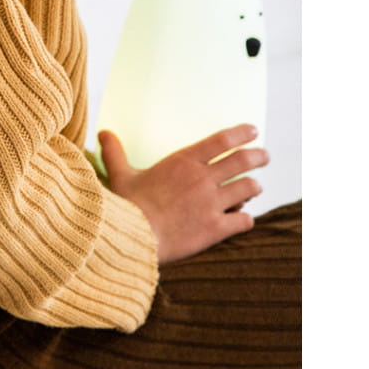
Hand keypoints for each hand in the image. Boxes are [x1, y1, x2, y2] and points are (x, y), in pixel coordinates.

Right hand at [99, 124, 266, 264]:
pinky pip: (243, 220)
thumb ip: (115, 152)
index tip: (253, 131)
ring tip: (254, 188)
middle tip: (264, 157)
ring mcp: (212, 203)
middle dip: (258, 157)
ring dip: (253, 188)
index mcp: (183, 161)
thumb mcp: (119, 175)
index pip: (221, 140)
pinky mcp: (216, 228)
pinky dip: (245, 219)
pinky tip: (242, 219)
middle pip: (243, 161)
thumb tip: (103, 132)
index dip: (241, 134)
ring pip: (248, 190)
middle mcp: (203, 179)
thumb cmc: (126, 205)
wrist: (133, 238)